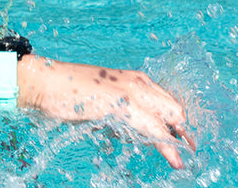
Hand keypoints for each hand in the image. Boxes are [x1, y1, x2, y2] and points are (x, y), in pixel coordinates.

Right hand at [19, 56, 195, 169]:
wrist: (46, 82)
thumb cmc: (71, 93)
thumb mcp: (104, 102)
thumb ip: (123, 113)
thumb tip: (137, 133)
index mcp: (134, 78)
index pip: (168, 101)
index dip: (178, 122)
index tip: (187, 140)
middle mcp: (137, 81)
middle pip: (174, 108)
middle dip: (185, 131)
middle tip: (192, 150)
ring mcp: (130, 90)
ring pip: (170, 116)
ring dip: (180, 139)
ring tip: (185, 158)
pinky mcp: (121, 104)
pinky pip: (153, 127)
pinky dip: (167, 145)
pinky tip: (174, 159)